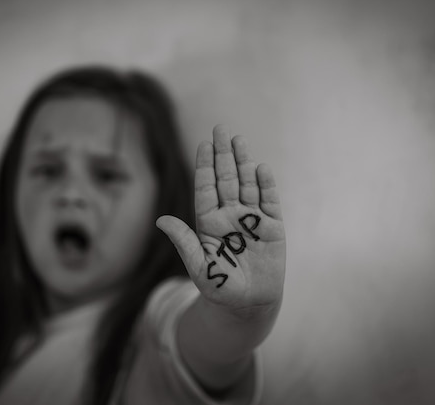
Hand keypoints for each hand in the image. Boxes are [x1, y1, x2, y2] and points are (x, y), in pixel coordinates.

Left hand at [157, 125, 285, 315]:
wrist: (248, 306)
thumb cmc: (220, 288)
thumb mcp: (199, 266)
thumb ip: (184, 241)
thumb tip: (161, 220)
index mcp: (209, 223)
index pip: (206, 188)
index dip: (205, 166)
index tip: (203, 144)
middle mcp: (230, 216)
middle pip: (226, 180)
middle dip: (223, 154)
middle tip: (221, 128)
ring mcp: (252, 220)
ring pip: (247, 185)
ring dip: (243, 162)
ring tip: (238, 140)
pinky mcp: (273, 229)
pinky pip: (269, 202)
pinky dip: (266, 185)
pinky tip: (260, 168)